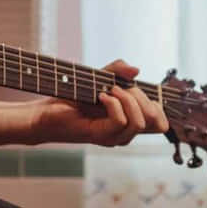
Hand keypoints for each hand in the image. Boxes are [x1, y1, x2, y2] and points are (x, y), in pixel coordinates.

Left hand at [30, 59, 168, 147]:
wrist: (45, 112)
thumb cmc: (71, 97)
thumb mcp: (98, 78)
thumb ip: (117, 71)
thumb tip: (136, 69)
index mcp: (129, 122)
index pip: (161, 123)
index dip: (157, 105)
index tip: (135, 88)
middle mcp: (125, 133)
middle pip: (156, 121)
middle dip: (142, 97)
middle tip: (118, 87)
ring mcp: (113, 137)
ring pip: (140, 122)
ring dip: (127, 99)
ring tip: (108, 90)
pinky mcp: (100, 136)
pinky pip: (121, 120)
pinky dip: (113, 103)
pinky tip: (100, 96)